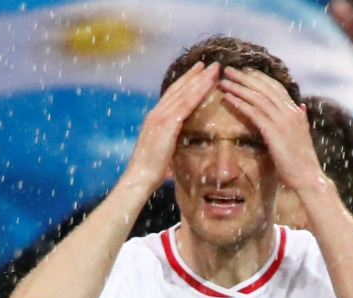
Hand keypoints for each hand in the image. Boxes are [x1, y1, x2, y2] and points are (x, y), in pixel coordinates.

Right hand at [120, 61, 219, 190]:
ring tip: (214, 69)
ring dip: (200, 79)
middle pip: (178, 89)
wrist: (138, 178)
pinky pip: (186, 105)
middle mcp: (155, 114)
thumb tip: (172, 150)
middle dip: (194, 75)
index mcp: (153, 120)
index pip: (172, 96)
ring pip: (184, 93)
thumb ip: (167, 145)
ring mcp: (160, 118)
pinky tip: (209, 84)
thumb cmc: (148, 172)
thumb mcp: (159, 153)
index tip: (198, 73)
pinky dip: (198, 92)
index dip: (185, 83)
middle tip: (209, 64)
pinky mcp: (166, 125)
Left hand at [218, 68, 324, 192]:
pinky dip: (239, 103)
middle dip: (245, 77)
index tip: (245, 71)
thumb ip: (300, 119)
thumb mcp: (301, 135)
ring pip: (257, 97)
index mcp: (295, 111)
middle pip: (264, 88)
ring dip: (238, 87)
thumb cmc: (302, 161)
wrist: (307, 177)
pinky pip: (253, 112)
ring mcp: (282, 120)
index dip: (259, 78)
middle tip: (228, 69)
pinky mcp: (273, 131)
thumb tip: (301, 106)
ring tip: (223, 81)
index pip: (276, 87)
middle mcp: (290, 112)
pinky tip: (227, 98)